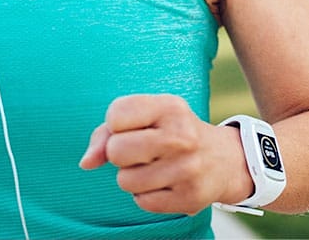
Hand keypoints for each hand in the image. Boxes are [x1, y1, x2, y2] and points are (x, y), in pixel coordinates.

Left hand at [79, 94, 252, 214]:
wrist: (222, 159)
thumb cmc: (170, 131)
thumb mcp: (146, 116)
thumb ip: (106, 132)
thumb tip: (86, 163)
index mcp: (169, 106)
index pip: (116, 115)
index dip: (115, 124)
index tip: (131, 125)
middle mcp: (181, 136)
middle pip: (116, 151)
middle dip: (119, 154)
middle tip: (139, 151)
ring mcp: (186, 169)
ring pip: (125, 181)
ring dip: (131, 177)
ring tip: (152, 167)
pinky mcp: (189, 198)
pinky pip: (141, 202)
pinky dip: (145, 195)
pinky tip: (163, 183)